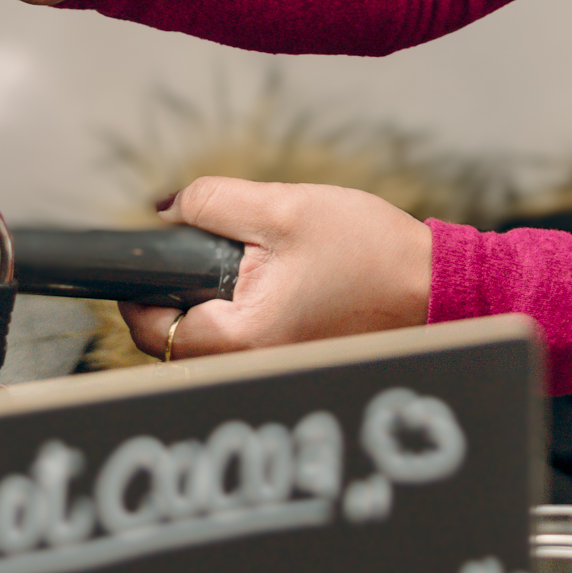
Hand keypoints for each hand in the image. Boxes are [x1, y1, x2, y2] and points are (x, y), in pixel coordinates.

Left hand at [121, 177, 433, 360]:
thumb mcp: (284, 208)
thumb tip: (166, 211)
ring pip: (210, 344)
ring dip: (208, 305)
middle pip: (178, 342)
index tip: (141, 268)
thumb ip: (215, 202)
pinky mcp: (293, 361)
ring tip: (243, 264)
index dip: (137, 298)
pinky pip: (243, 343)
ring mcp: (274, 369)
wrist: (435, 285)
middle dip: (175, 298)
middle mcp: (254, 366)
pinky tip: (269, 281)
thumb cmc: (371, 252)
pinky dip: (239, 314)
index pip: (155, 332)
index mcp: (243, 337)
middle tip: (198, 254)